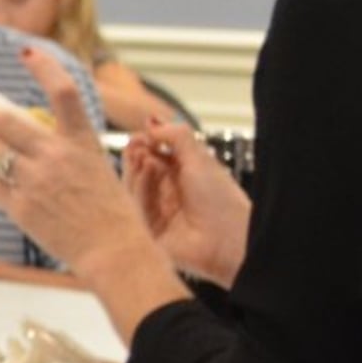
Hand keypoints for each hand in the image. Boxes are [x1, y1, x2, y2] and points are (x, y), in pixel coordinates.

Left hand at [0, 52, 137, 274]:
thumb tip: (34, 135)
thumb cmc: (111, 212)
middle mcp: (57, 157)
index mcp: (83, 142)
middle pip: (6, 122)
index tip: (26, 51)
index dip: (43, 67)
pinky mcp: (20, 207)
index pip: (64, 92)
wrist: (114, 250)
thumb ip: (68, 149)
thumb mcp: (98, 168)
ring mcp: (35, 181)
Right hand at [125, 123, 250, 284]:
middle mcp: (168, 193)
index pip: (155, 156)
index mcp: (184, 176)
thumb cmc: (222, 201)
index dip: (146, 144)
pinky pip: (133, 205)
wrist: (228, 240)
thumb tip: (151, 122)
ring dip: (137, 169)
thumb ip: (176, 136)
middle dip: (136, 155)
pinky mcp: (146, 228)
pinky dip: (137, 186)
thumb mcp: (200, 159)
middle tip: (136, 143)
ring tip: (145, 157)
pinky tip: (146, 172)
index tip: (142, 134)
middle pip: (140, 170)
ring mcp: (157, 211)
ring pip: (134, 186)